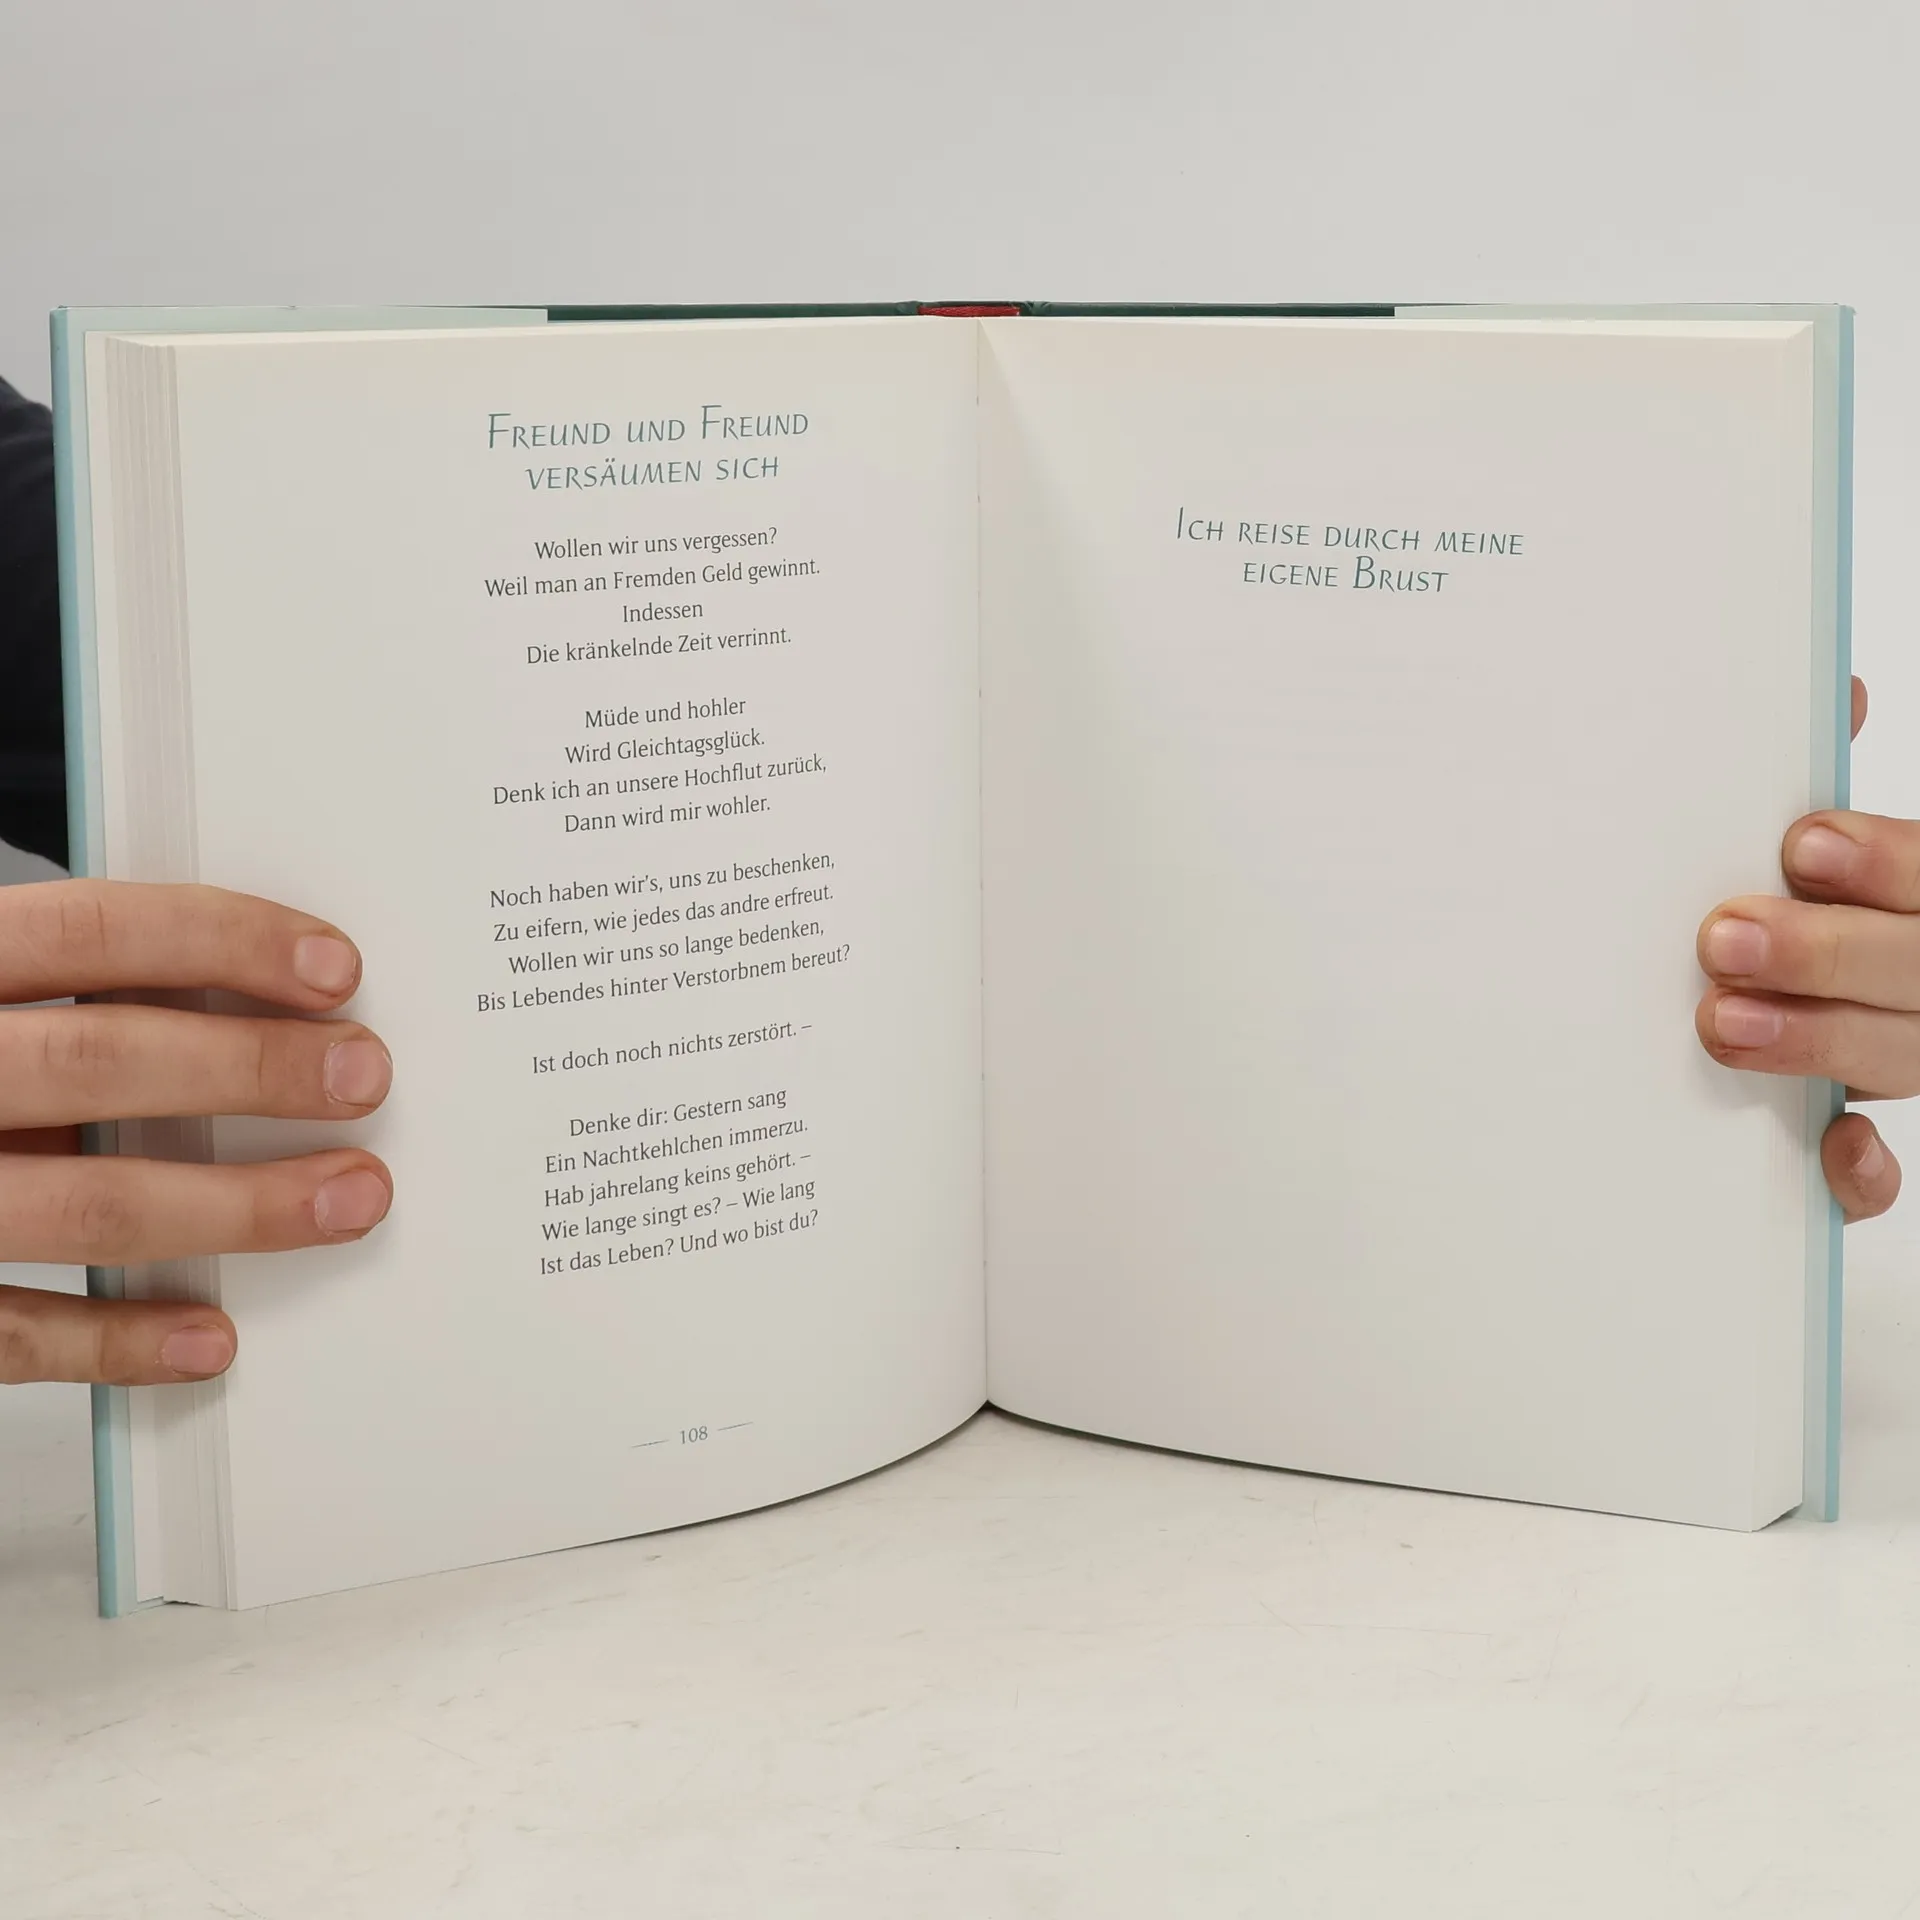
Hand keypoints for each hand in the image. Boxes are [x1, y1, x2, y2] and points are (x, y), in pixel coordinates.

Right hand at [0, 881, 392, 1384]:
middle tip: (366, 1077)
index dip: (221, 941)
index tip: (335, 967)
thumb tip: (243, 995)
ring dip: (236, 1207)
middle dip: (254, 1069)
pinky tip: (208, 1336)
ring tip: (348, 1196)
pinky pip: (10, 1331)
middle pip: (101, 1061)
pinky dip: (118, 1340)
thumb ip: (55, 998)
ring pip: (84, 1203)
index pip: (87, 933)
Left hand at [1697, 677, 1904, 1220]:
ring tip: (1720, 1021)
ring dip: (1819, 1040)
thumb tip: (1835, 686)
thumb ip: (1822, 780)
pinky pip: (1882, 1172)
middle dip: (1827, 952)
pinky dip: (1865, 1169)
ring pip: (1904, 1057)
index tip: (1800, 844)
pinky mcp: (1862, 1137)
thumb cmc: (1820, 914)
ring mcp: (1912, 1050)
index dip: (1882, 863)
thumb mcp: (1832, 853)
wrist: (1802, 988)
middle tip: (1723, 937)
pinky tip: (1834, 1145)